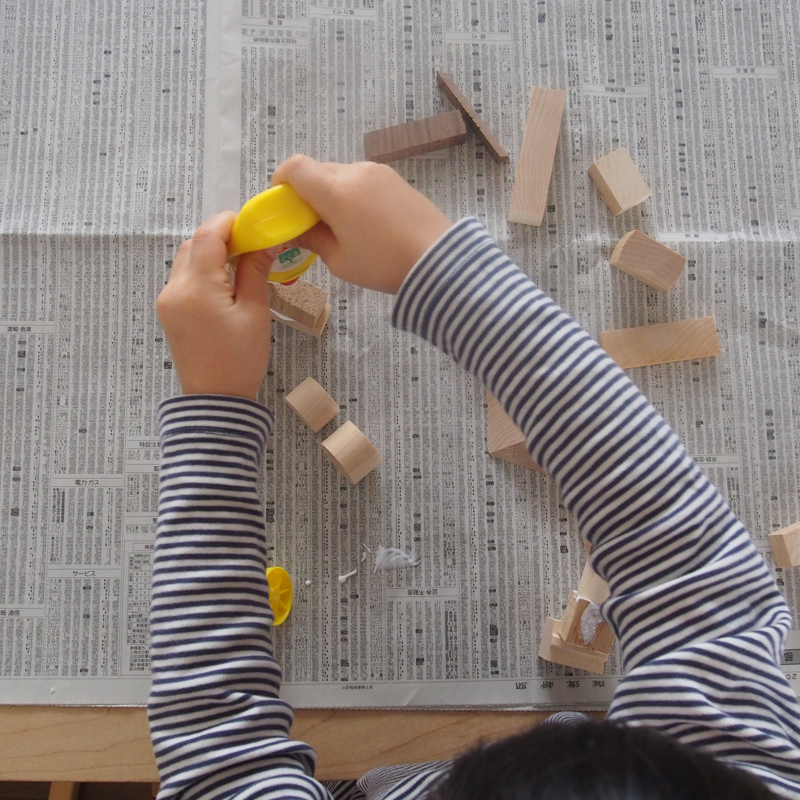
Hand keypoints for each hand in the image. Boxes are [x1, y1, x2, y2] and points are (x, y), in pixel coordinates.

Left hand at [156, 211, 272, 398]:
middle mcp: (174, 288)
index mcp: (197, 287)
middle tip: (251, 244)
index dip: (230, 222)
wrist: (215, 400)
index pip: (208, 235)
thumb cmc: (240, 358)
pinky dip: (202, 270)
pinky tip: (224, 283)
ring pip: (185, 258)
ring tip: (240, 263)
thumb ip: (255, 270)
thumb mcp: (255, 312)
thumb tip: (266, 241)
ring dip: (210, 252)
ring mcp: (167, 299)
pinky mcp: (168, 311)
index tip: (254, 225)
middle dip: (221, 236)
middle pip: (193, 243)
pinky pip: (182, 277)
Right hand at [271, 155, 453, 293]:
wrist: (439, 260)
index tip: (283, 205)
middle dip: (307, 192)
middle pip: (317, 170)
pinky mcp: (396, 178)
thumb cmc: (384, 265)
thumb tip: (293, 230)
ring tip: (343, 226)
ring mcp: (378, 172)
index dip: (281, 182)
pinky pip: (363, 179)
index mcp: (335, 190)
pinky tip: (366, 222)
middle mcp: (355, 171)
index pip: (294, 167)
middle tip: (312, 224)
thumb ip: (312, 239)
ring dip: (332, 193)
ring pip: (341, 174)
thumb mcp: (340, 260)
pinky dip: (353, 194)